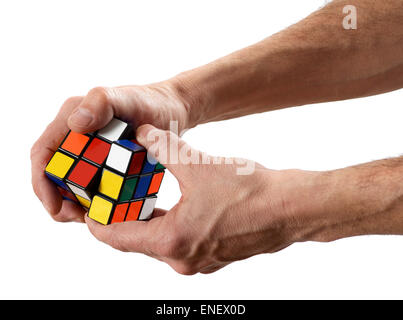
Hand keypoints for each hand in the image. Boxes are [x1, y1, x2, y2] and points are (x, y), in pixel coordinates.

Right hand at [31, 81, 191, 221]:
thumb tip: (75, 123)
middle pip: (53, 174)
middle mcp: (73, 136)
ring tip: (92, 217)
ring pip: (70, 183)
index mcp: (70, 118)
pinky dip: (93, 199)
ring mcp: (87, 150)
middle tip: (78, 217)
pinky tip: (106, 211)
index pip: (43, 153)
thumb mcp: (125, 99)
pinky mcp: (102, 161)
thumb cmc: (147, 101)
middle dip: (58, 199)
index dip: (42, 182)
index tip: (55, 207)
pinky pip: (90, 185)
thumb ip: (100, 103)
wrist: (169, 110)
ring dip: (75, 203)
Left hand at [85, 125, 319, 273]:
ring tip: (138, 197)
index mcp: (170, 241)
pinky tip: (173, 205)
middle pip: (135, 240)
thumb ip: (163, 146)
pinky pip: (179, 243)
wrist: (290, 208)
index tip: (90, 205)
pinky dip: (169, 226)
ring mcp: (199, 261)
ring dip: (147, 221)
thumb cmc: (248, 190)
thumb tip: (141, 132)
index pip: (115, 236)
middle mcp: (181, 259)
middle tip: (113, 194)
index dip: (97, 219)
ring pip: (158, 242)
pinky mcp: (213, 256)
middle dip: (122, 217)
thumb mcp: (196, 163)